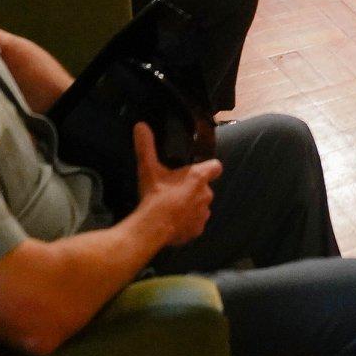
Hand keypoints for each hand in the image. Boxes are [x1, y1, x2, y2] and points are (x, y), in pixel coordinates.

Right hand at [131, 123, 219, 248]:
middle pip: (204, 188)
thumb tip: (140, 124)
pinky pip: (196, 224)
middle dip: (193, 189)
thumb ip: (146, 146)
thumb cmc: (155, 194)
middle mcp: (207, 194)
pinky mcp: (199, 230)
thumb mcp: (148, 168)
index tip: (198, 170)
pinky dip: (188, 223)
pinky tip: (173, 222)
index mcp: (199, 177)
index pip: (215, 167)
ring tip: (172, 207)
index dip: (208, 167)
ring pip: (200, 206)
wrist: (153, 226)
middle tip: (174, 190)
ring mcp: (204, 213)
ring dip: (191, 206)